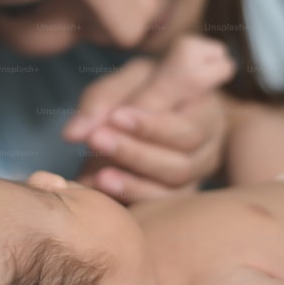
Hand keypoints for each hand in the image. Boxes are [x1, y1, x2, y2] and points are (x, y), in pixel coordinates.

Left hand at [63, 36, 234, 201]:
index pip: (187, 120)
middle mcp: (211, 140)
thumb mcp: (127, 79)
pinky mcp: (181, 193)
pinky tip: (101, 188)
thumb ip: (102, 100)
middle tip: (96, 140)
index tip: (115, 116)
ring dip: (132, 182)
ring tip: (98, 175)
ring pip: (173, 186)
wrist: (154, 111)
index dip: (151, 124)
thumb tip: (73, 134)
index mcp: (205, 104)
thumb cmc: (144, 87)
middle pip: (182, 159)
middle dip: (135, 152)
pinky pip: (160, 205)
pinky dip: (130, 199)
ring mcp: (199, 171)